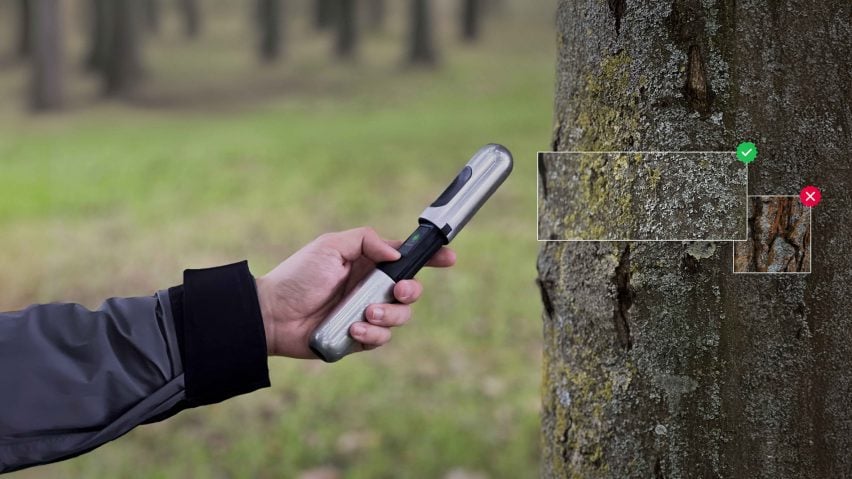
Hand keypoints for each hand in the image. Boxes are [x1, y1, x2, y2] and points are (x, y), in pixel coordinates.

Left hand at [255, 227, 455, 358]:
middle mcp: (371, 288)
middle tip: (397, 291)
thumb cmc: (298, 276)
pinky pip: (382, 338)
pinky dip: (372, 334)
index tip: (448, 258)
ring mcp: (367, 314)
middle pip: (411, 290)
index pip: (406, 258)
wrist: (273, 315)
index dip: (430, 258)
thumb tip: (395, 254)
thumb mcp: (330, 246)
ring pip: (401, 317)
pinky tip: (353, 329)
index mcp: (368, 263)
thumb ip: (366, 241)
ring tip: (364, 314)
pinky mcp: (359, 338)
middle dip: (411, 291)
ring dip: (389, 315)